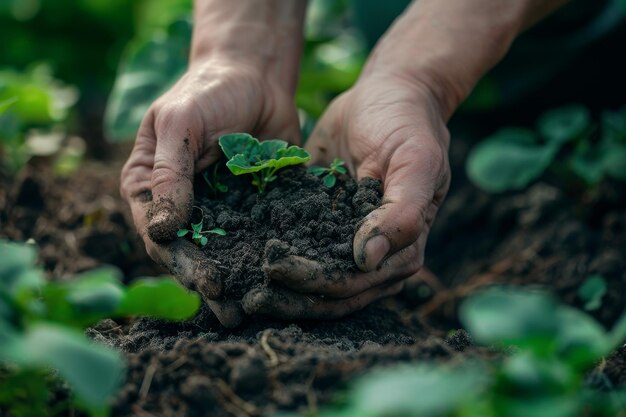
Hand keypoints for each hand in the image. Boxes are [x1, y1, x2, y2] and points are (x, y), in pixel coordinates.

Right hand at [120, 57, 299, 326]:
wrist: (255, 76)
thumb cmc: (209, 91)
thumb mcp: (181, 125)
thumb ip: (170, 175)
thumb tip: (161, 231)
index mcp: (148, 185)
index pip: (157, 234)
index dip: (179, 262)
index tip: (206, 283)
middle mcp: (179, 203)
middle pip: (187, 252)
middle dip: (206, 281)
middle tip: (230, 309)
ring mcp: (215, 207)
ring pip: (220, 251)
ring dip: (232, 280)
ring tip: (249, 310)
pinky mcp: (248, 206)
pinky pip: (252, 236)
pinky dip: (258, 259)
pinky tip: (272, 282)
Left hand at [242, 74, 450, 318]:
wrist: (388, 92)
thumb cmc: (409, 125)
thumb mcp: (417, 163)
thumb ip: (403, 213)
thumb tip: (368, 260)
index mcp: (401, 249)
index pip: (355, 283)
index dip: (318, 286)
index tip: (276, 274)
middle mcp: (373, 254)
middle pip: (330, 292)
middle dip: (292, 296)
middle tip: (251, 295)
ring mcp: (344, 239)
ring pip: (310, 278)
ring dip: (280, 288)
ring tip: (243, 288)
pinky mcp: (320, 220)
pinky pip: (297, 245)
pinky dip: (274, 254)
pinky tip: (242, 258)